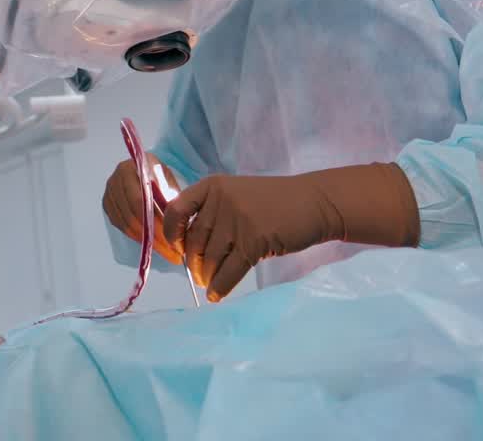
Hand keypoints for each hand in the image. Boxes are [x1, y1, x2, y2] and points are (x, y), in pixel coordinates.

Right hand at [101, 154, 184, 265]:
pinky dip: (136, 237)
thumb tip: (177, 228)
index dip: (156, 223)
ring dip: (145, 241)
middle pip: (132, 215)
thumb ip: (171, 198)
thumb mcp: (169, 180)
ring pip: (126, 223)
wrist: (143, 168)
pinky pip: (120, 225)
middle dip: (153, 237)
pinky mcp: (107, 204)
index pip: (140, 201)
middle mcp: (116, 179)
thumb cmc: (159, 175)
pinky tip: (150, 243)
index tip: (173, 241)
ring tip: (164, 252)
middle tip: (171, 253)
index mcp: (132, 168)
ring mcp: (110, 192)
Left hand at [161, 163, 420, 302]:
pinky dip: (220, 286)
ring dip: (206, 276)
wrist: (311, 203)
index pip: (177, 209)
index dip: (171, 232)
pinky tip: (216, 296)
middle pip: (194, 239)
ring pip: (211, 257)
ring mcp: (237, 220)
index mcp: (211, 185)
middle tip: (197, 274)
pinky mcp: (254, 241)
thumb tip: (188, 246)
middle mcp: (220, 200)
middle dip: (192, 262)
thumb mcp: (236, 194)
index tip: (177, 248)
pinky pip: (230, 270)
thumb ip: (212, 211)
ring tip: (208, 285)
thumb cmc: (273, 201)